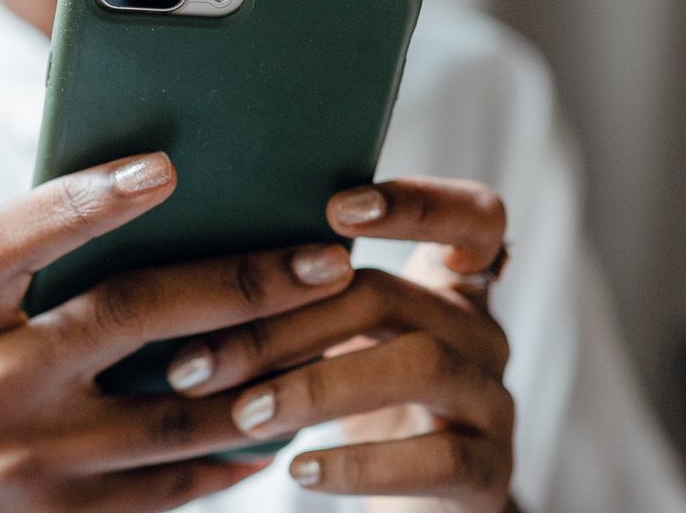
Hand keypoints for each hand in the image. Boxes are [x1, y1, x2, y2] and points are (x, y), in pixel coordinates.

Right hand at [0, 152, 357, 512]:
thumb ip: (27, 279)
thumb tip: (155, 211)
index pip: (9, 241)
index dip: (84, 199)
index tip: (164, 167)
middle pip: (128, 317)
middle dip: (240, 282)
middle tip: (323, 258)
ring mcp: (26, 466)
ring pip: (176, 414)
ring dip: (266, 373)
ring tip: (330, 332)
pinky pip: (174, 486)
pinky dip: (236, 452)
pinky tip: (279, 420)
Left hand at [166, 176, 514, 512]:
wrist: (416, 509)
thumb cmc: (357, 405)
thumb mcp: (341, 341)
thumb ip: (304, 296)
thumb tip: (190, 266)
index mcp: (448, 286)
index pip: (471, 216)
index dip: (417, 202)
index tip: (335, 207)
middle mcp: (481, 332)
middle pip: (390, 295)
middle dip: (285, 323)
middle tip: (198, 361)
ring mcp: (494, 401)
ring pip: (420, 365)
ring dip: (316, 386)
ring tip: (244, 414)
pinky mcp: (492, 474)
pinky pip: (437, 459)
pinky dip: (359, 463)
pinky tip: (299, 470)